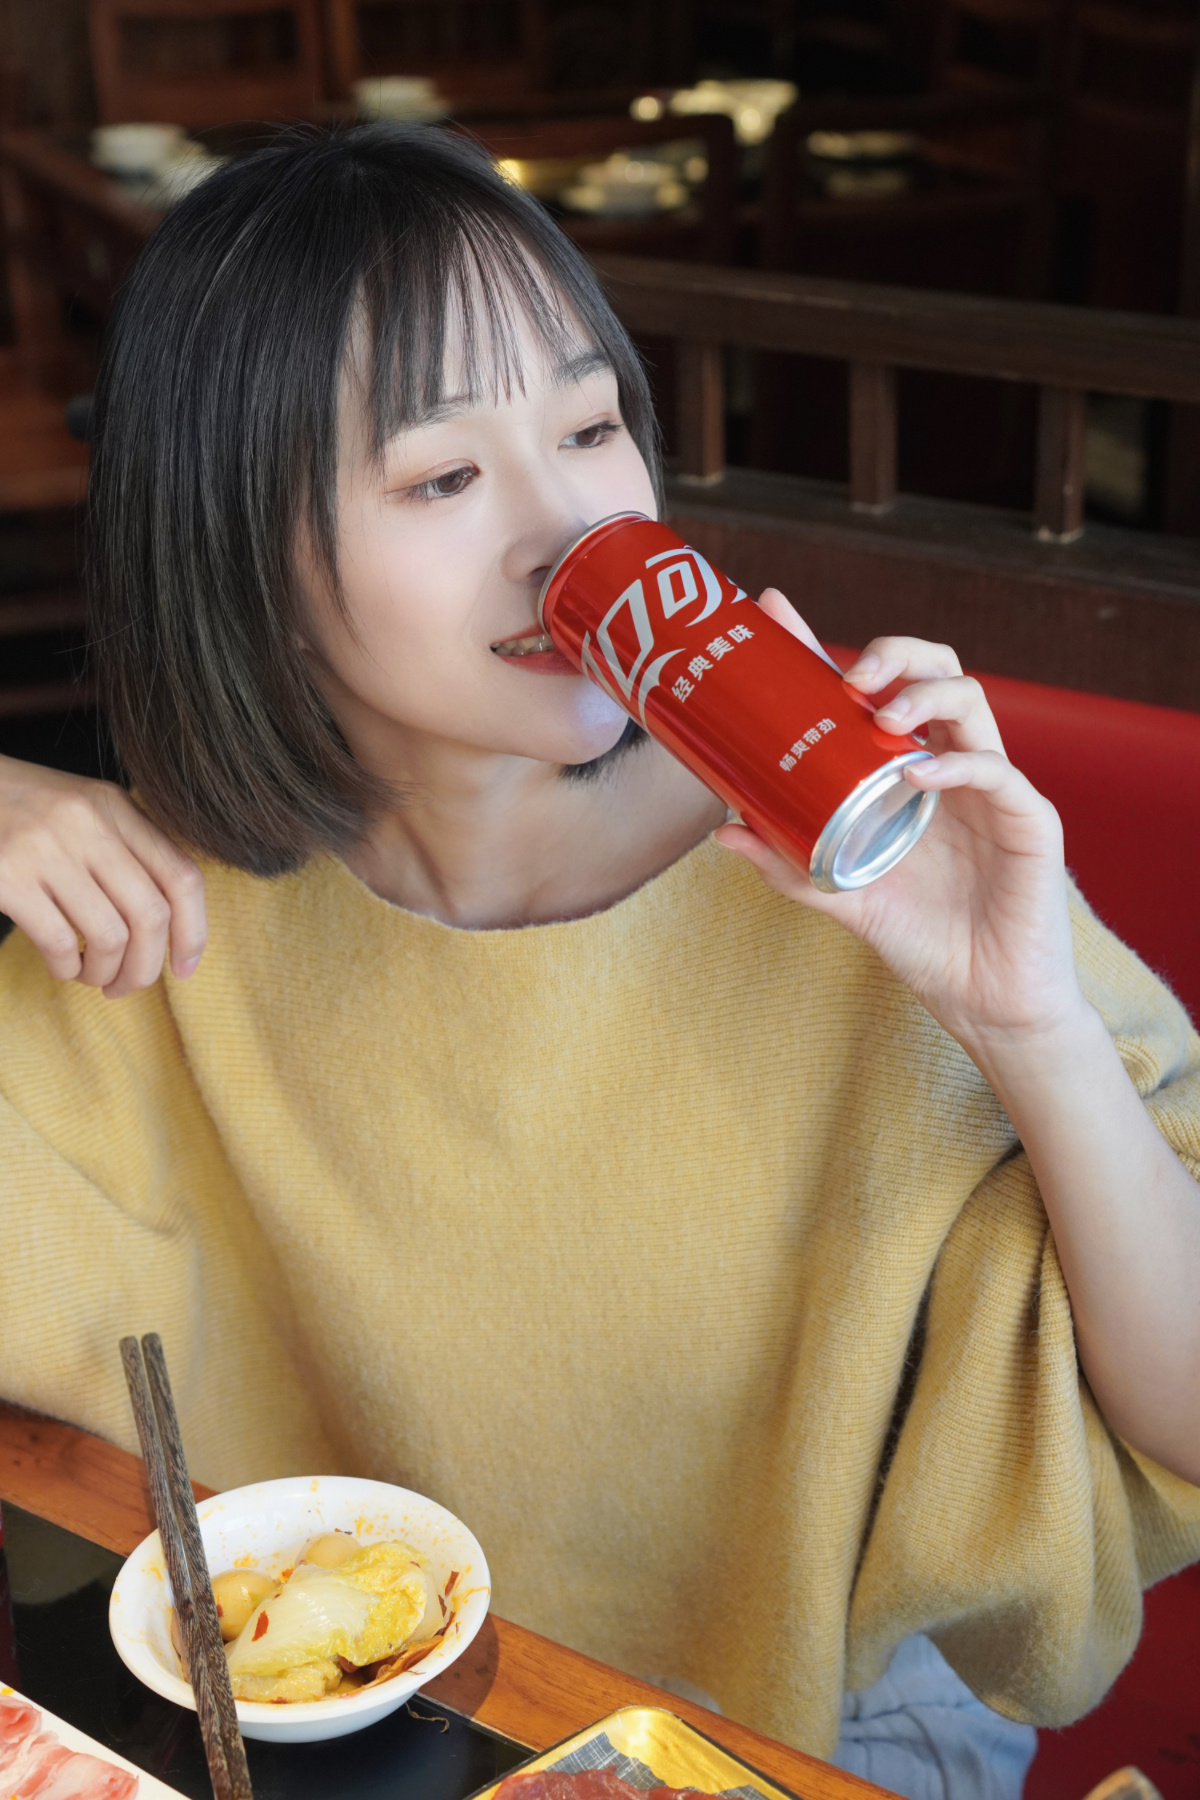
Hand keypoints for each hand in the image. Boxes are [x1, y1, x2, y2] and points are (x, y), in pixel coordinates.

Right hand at [0, 756, 205, 997]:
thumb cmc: (21, 811)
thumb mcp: (82, 812)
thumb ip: (126, 853)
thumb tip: (171, 929)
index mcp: (114, 806)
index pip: (182, 877)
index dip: (193, 932)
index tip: (184, 968)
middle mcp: (87, 822)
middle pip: (150, 915)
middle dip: (145, 967)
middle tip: (126, 986)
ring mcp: (46, 848)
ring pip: (108, 936)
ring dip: (104, 972)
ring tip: (90, 975)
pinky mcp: (7, 876)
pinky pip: (58, 942)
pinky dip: (66, 967)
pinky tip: (60, 965)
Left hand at [713, 593, 1085, 1050]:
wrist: (983, 1001)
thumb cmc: (921, 940)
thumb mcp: (840, 894)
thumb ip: (787, 863)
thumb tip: (720, 829)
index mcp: (907, 769)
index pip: (872, 688)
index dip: (826, 646)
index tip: (775, 611)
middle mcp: (950, 763)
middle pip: (934, 669)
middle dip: (892, 655)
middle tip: (849, 679)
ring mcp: (992, 787)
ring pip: (971, 700)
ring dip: (923, 694)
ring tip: (881, 716)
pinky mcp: (1029, 821)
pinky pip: (997, 772)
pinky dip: (957, 765)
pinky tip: (919, 774)